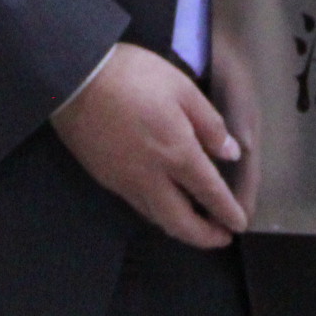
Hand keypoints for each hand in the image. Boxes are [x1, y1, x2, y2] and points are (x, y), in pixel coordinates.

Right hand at [49, 43, 248, 247]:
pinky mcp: (106, 179)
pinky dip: (158, 214)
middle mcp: (152, 177)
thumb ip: (209, 124)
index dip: (227, 211)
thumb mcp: (182, 88)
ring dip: (181, 228)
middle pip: (181, 222)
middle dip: (204, 236)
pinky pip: (138, 206)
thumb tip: (230, 153)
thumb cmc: (134, 77)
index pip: (209, 192)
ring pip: (157, 218)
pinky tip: (165, 206)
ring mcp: (125, 182)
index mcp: (177, 152)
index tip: (240, 224)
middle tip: (222, 239)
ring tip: (197, 226)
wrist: (76, 80)